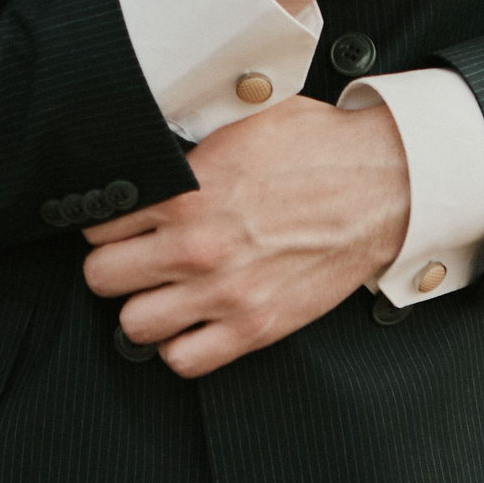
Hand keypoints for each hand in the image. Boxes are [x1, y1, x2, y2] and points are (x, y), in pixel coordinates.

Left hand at [80, 96, 410, 376]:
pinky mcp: (255, 326)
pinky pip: (184, 359)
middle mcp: (197, 246)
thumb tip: (153, 150)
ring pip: (132, 324)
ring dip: (142, 308)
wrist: (383, 186)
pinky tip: (191, 322)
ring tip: (160, 292)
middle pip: (102, 276)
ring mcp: (225, 291)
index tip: (117, 224)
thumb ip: (189, 146)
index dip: (105, 221)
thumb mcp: (241, 123)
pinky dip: (179, 345)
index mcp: (187, 191)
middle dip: (112, 265)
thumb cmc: (318, 149)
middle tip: (132, 258)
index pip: (100, 221)